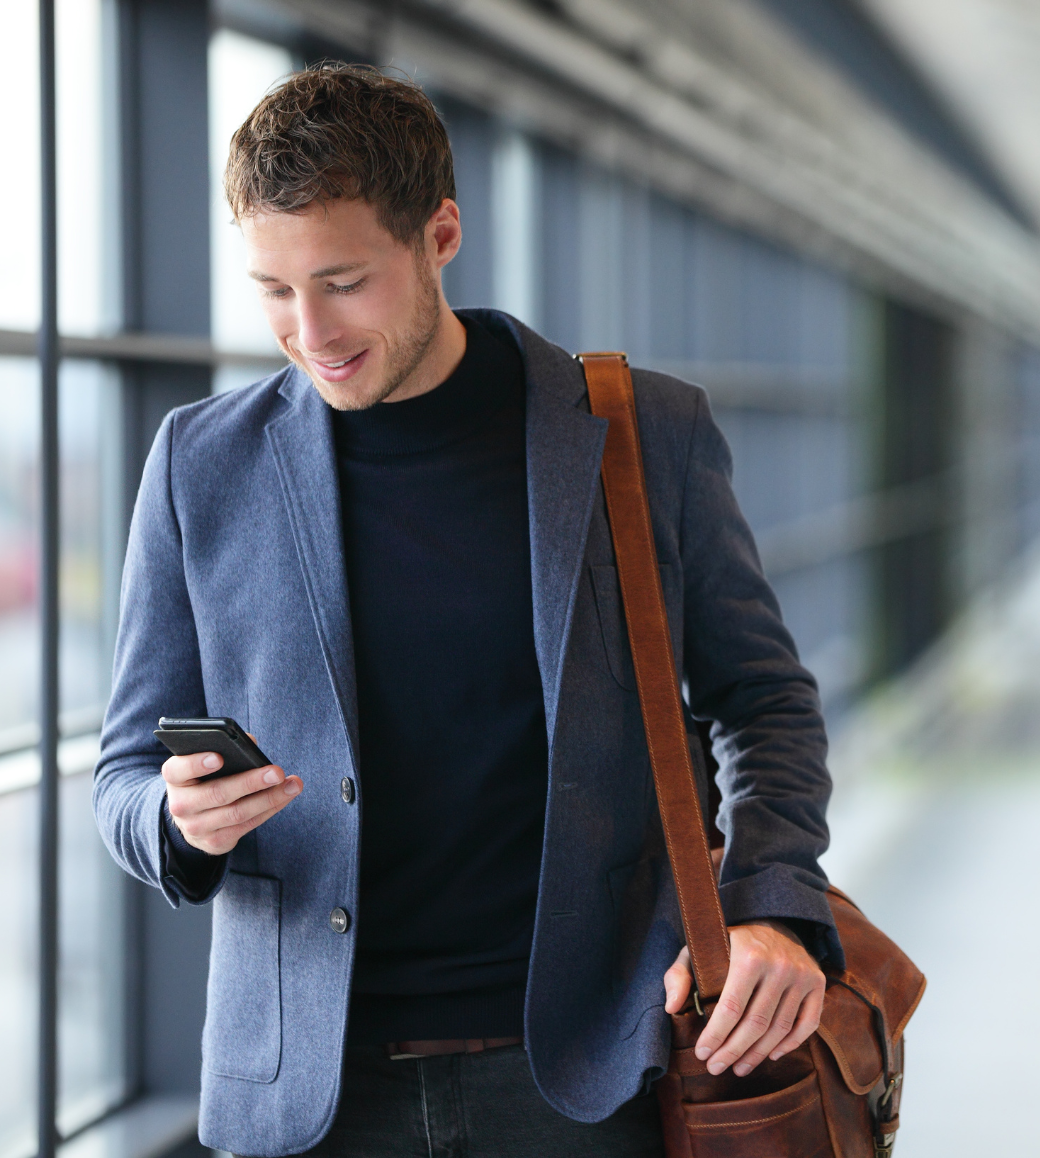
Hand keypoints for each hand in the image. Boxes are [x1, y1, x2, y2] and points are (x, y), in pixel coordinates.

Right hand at [162, 744, 302, 855]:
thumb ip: (225, 748)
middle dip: (251, 782)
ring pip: (237, 813)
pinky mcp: (214, 842)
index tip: (218, 757)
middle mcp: (181, 805)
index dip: (196, 764)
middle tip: (277, 772)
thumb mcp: (204, 762)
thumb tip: (251, 743)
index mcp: (175, 778)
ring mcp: (196, 827)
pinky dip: (269, 809)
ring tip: (292, 784)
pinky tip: (285, 796)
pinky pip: (247, 826)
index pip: (178, 770)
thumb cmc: (204, 778)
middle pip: (217, 793)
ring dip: (269, 798)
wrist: (192, 817)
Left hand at [663, 920, 824, 1076]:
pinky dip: (790, 1045)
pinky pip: (807, 1024)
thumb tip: (671, 1008)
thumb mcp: (697, 949)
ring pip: (780, 1028)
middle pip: (756, 1023)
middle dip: (733, 1052)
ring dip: (758, 1054)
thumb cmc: (728, 942)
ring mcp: (802, 974)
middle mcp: (779, 964)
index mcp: (749, 955)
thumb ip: (679, 975)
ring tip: (739, 1068)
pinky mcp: (817, 982)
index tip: (702, 1054)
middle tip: (716, 1068)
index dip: (716, 1036)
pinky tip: (771, 1055)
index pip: (731, 1007)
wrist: (772, 922)